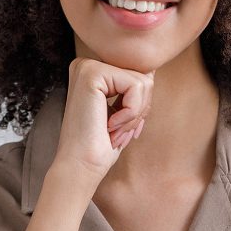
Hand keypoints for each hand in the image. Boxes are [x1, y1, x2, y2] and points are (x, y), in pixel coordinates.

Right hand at [49, 57, 152, 187]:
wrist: (80, 166)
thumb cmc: (101, 145)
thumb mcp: (122, 111)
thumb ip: (133, 89)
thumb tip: (151, 69)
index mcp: (93, 72)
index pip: (139, 77)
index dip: (139, 107)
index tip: (121, 128)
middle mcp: (87, 64)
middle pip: (143, 77)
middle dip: (139, 110)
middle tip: (117, 132)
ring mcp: (87, 66)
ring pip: (143, 82)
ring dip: (134, 115)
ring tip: (113, 130)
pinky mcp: (91, 73)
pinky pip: (136, 86)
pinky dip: (131, 113)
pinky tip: (110, 125)